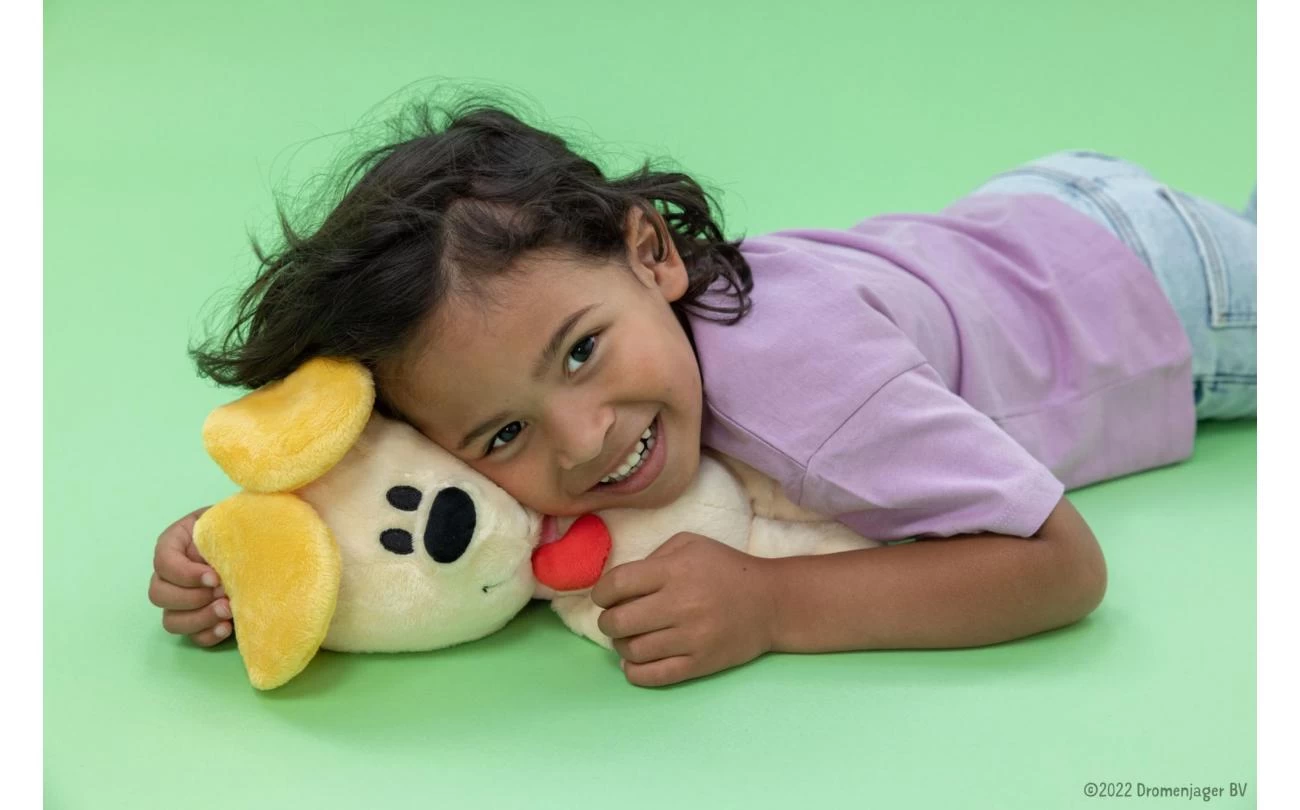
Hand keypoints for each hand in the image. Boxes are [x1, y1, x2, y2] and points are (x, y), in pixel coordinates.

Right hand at [147, 506, 232, 646]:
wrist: (261, 544)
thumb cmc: (243, 525)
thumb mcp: (234, 515)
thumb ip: (231, 518)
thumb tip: (238, 528)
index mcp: (174, 543)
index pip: (163, 562)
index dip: (185, 574)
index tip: (215, 577)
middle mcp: (171, 575)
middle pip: (158, 595)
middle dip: (192, 598)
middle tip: (223, 594)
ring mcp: (181, 601)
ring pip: (171, 621)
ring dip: (199, 619)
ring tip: (228, 611)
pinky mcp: (199, 620)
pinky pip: (193, 636)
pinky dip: (208, 635)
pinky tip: (228, 627)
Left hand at [591, 532, 776, 687]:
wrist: (771, 603)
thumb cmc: (726, 569)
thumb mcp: (690, 545)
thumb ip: (654, 557)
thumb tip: (619, 584)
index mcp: (674, 571)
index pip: (617, 584)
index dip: (601, 593)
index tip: (604, 597)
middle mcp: (680, 605)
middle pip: (618, 621)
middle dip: (607, 622)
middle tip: (615, 620)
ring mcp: (690, 638)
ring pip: (632, 651)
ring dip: (621, 646)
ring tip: (629, 638)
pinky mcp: (699, 664)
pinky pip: (653, 676)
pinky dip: (634, 672)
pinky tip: (634, 662)